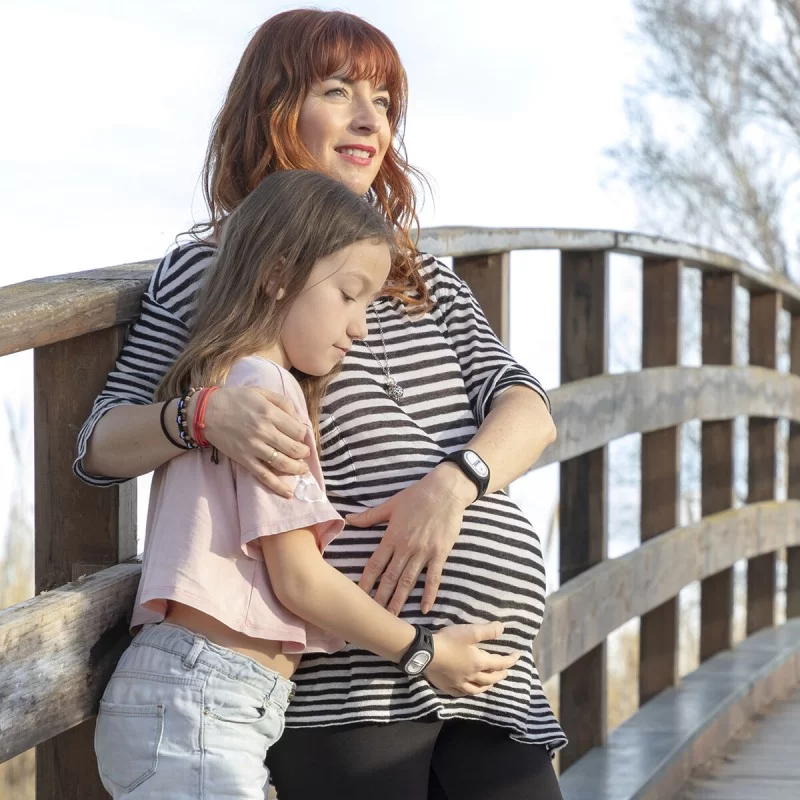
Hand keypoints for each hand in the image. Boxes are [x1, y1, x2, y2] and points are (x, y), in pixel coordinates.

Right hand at [199, 387, 310, 496]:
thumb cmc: (235, 399)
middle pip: (294, 448)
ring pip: (283, 463)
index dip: (303, 435)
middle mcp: (264, 431)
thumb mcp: (260, 392)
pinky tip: (288, 493)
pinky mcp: (244, 460)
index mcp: (269, 413)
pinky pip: (264, 476)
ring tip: (302, 468)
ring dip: (297, 468)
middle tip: (304, 453)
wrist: (206, 412)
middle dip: (303, 453)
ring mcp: (254, 447)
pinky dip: (277, 486)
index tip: (300, 436)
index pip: (298, 430)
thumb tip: (298, 417)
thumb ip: (282, 402)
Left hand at [347, 465, 473, 614]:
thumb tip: (349, 518)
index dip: (366, 581)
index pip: (375, 564)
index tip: (357, 596)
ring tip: (392, 618)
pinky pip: (434, 578)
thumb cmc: (417, 495)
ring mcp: (424, 552)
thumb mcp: (391, 504)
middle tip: (372, 615)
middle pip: (390, 578)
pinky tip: (425, 609)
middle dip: (380, 598)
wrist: (445, 490)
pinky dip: (429, 594)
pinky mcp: (440, 554)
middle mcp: (406, 547)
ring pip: (409, 581)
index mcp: (392, 536)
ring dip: (400, 600)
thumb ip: (370, 516)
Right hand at [426, 622, 519, 696]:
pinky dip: (468, 692)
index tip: (517, 656)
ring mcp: (459, 683)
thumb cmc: (449, 641)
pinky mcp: (447, 686)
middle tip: (506, 671)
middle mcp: (471, 676)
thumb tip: (503, 628)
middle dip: (500, 674)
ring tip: (491, 683)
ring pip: (477, 689)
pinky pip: (461, 693)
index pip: (499, 663)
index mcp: (478, 663)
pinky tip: (468, 690)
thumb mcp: (470, 631)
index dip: (510, 660)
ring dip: (487, 686)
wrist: (425, 653)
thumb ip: (487, 630)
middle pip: (490, 679)